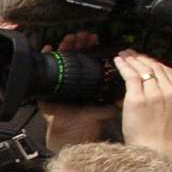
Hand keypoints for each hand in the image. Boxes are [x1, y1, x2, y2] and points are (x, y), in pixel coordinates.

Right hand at [37, 32, 116, 150]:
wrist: (71, 136)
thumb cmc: (85, 124)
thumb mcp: (103, 111)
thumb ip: (113, 103)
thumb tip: (125, 96)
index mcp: (86, 83)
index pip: (88, 60)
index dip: (91, 49)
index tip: (94, 39)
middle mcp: (73, 81)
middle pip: (75, 56)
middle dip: (79, 44)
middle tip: (84, 36)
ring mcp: (59, 83)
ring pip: (62, 60)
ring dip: (66, 47)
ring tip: (71, 38)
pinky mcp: (47, 88)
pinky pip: (46, 71)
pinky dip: (47, 58)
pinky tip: (51, 48)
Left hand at [114, 52, 171, 158]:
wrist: (156, 150)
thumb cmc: (160, 137)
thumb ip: (166, 97)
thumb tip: (150, 85)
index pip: (167, 71)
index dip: (154, 62)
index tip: (144, 59)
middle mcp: (171, 91)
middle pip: (155, 68)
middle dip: (142, 58)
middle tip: (131, 53)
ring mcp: (155, 94)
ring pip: (143, 70)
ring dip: (132, 60)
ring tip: (124, 54)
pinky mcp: (138, 98)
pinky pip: (131, 76)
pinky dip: (124, 66)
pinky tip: (118, 60)